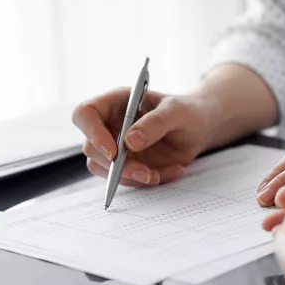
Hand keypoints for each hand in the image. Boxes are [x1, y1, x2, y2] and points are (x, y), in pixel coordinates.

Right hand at [72, 89, 212, 186]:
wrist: (199, 129)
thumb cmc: (187, 111)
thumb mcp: (177, 111)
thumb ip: (155, 123)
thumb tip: (130, 141)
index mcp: (115, 103)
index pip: (85, 114)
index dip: (91, 132)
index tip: (113, 151)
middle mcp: (110, 125)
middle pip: (91, 148)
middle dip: (116, 165)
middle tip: (144, 172)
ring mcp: (116, 148)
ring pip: (104, 169)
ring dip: (129, 177)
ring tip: (157, 174)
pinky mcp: (127, 166)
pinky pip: (126, 180)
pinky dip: (147, 181)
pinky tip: (171, 171)